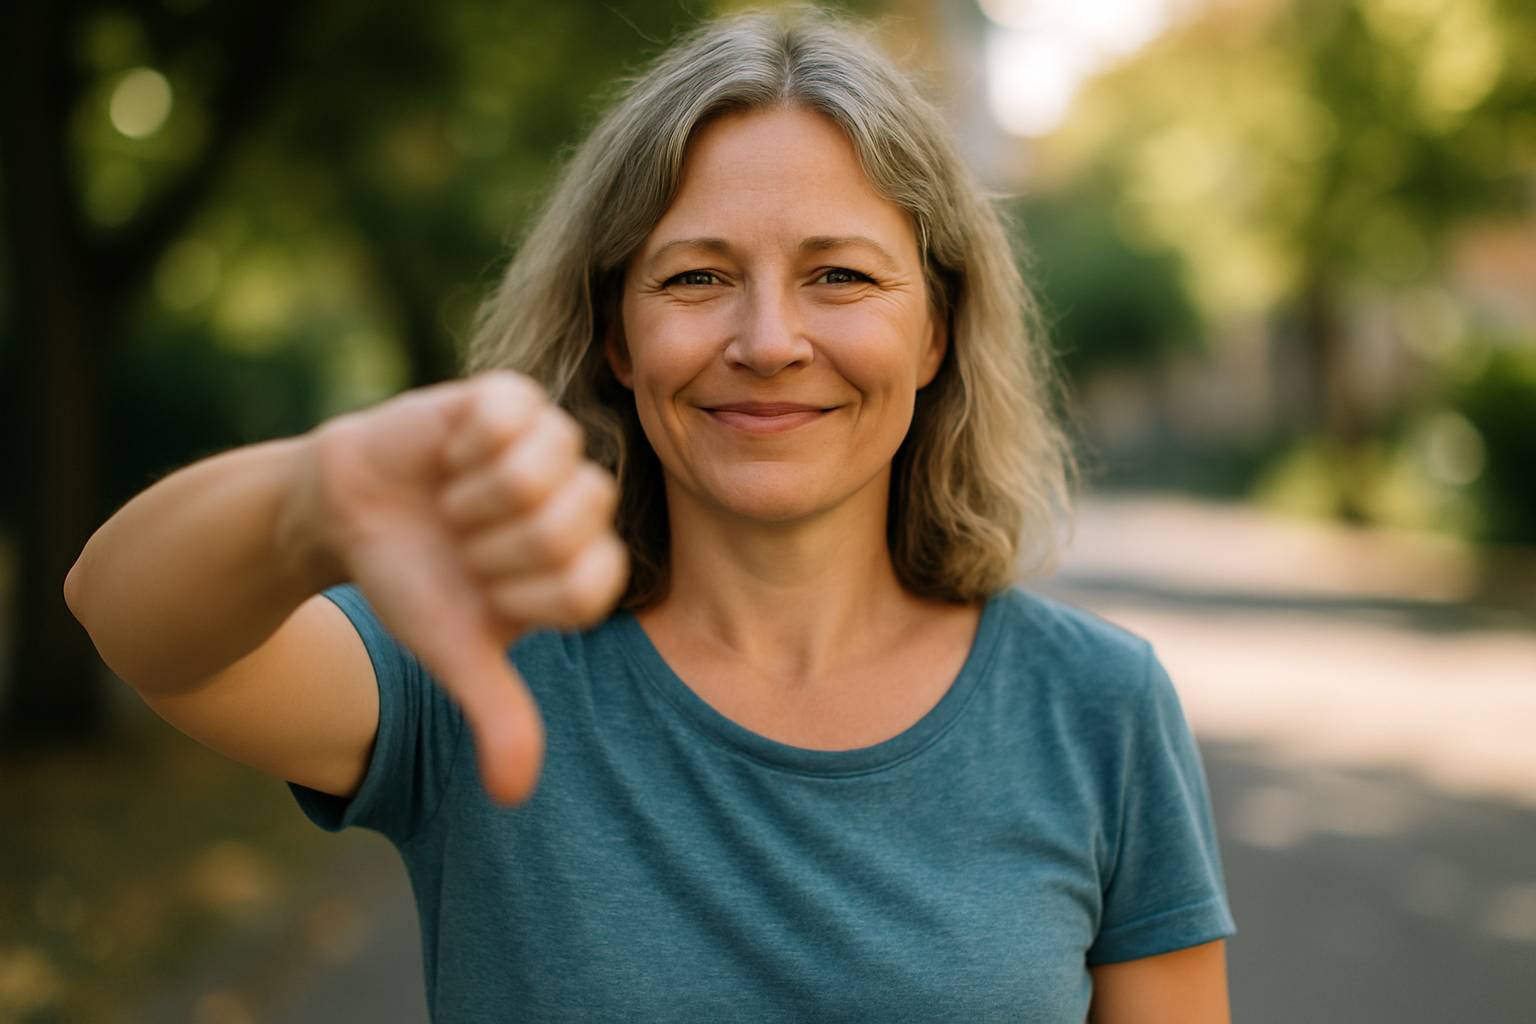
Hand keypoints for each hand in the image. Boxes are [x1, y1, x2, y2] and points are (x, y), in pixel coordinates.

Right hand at [300, 370, 628, 804]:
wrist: (346, 513)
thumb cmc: (413, 581)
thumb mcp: (453, 652)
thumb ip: (497, 715)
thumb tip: (513, 795)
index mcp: (582, 565)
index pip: (590, 585)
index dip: (522, 591)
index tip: (482, 588)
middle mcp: (579, 503)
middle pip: (574, 526)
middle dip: (497, 546)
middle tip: (462, 542)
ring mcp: (550, 445)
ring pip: (548, 470)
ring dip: (479, 497)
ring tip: (454, 500)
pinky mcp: (510, 399)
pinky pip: (515, 415)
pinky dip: (467, 446)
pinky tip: (448, 454)